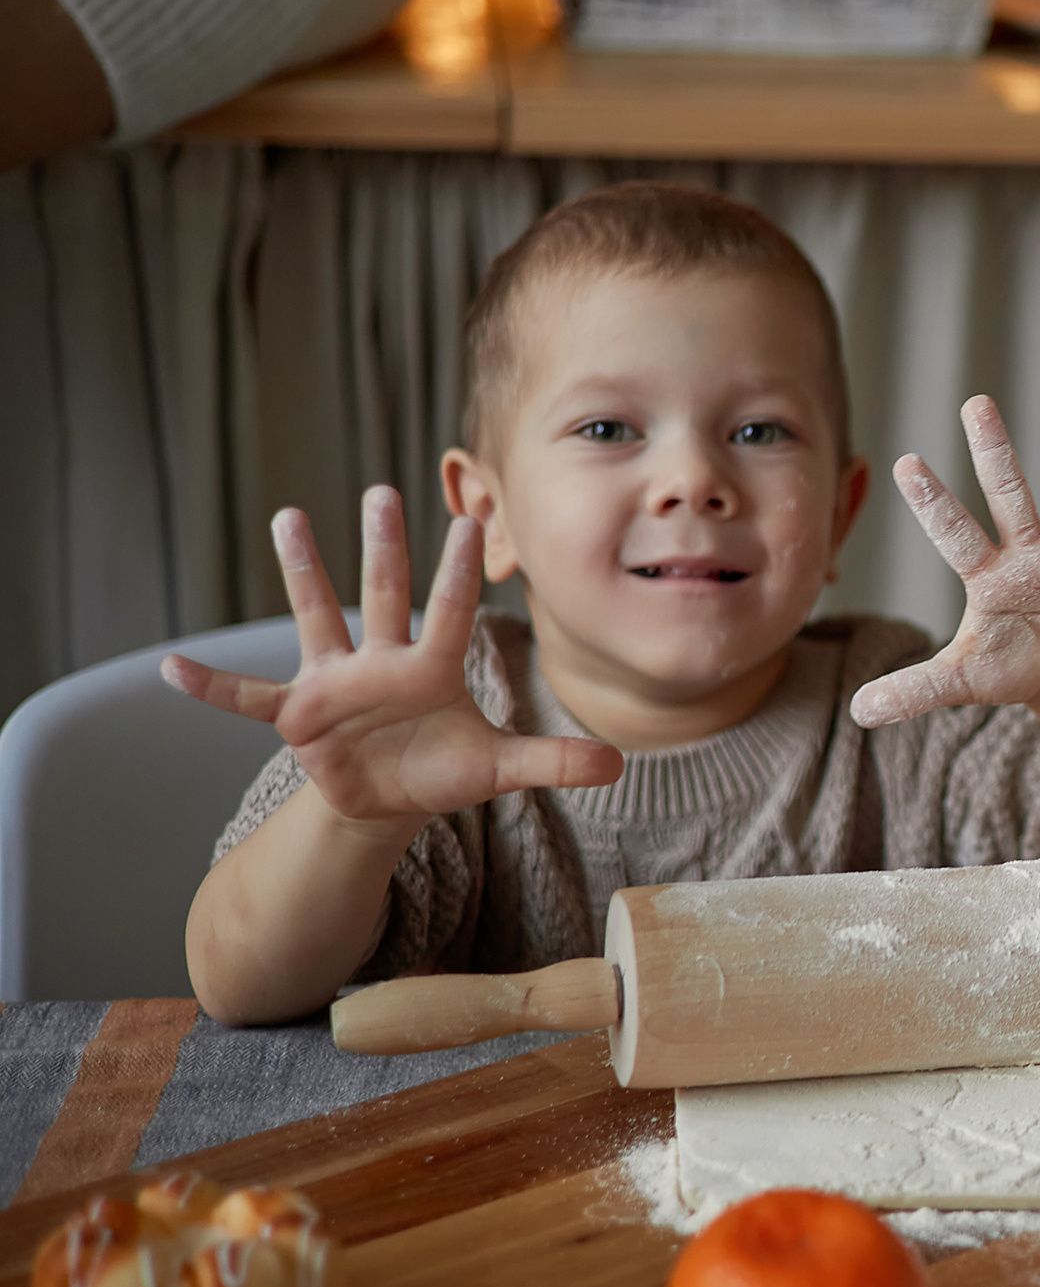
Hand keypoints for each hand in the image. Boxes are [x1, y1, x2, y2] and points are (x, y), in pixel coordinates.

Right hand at [161, 487, 621, 833]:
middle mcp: (383, 662)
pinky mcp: (298, 715)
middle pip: (384, 594)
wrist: (391, 798)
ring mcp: (336, 683)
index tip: (470, 522)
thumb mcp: (499, 769)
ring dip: (303, 573)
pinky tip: (170, 669)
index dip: (459, 572)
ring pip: (317, 617)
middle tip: (385, 488)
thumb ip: (553, 761)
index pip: (452, 613)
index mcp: (435, 669)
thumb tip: (621, 765)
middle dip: (383, 546)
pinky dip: (212, 688)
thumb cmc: (444, 769)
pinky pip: (247, 700)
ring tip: (288, 517)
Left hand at [851, 394, 1039, 727]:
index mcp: (988, 574)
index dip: (933, 503)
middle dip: (993, 451)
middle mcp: (1029, 550)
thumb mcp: (964, 680)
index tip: (904, 463)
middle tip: (975, 402)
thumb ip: (917, 688)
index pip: (955, 534)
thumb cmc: (1012, 665)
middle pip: (1008, 494)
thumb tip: (858, 712)